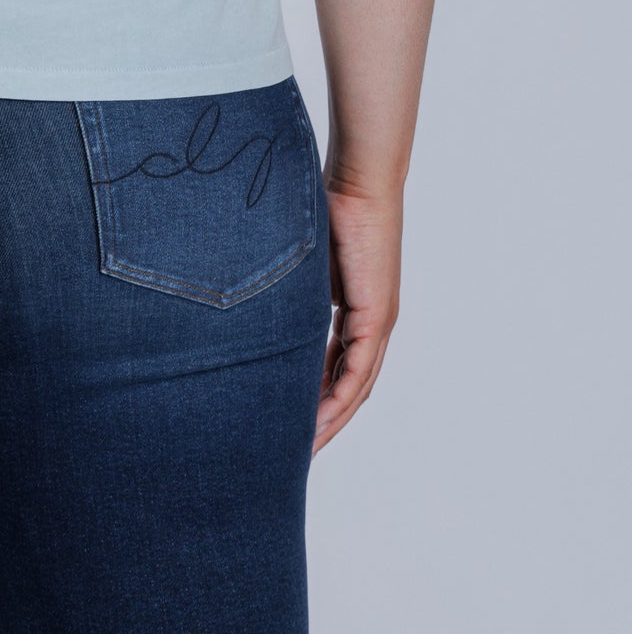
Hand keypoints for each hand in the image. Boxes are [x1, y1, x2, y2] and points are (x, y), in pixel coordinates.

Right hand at [314, 181, 402, 453]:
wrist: (359, 181)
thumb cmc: (328, 205)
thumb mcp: (302, 262)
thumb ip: (289, 291)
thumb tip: (255, 305)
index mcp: (355, 309)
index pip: (336, 365)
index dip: (315, 396)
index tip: (289, 421)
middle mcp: (372, 322)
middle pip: (349, 386)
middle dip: (323, 421)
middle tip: (294, 453)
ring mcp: (378, 321)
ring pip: (355, 386)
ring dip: (331, 420)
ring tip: (304, 450)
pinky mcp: (377, 316)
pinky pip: (358, 370)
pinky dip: (339, 399)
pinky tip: (319, 421)